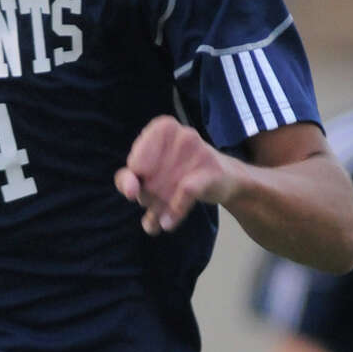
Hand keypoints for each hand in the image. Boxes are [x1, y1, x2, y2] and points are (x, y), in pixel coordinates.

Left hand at [115, 117, 239, 234]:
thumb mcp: (148, 173)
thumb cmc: (181, 173)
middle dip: (150, 196)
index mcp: (161, 128)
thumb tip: (131, 192)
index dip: (139, 181)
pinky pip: (185, 192)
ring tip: (167, 209)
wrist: (225, 179)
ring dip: (160, 208)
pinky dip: (174, 211)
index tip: (150, 182)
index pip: (135, 164)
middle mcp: (180, 134)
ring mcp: (197, 150)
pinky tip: (168, 223)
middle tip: (163, 195)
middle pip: (149, 179)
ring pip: (164, 189)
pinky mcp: (210, 170)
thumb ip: (126, 179)